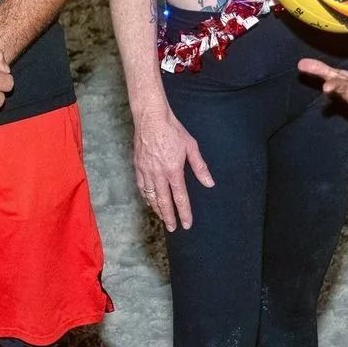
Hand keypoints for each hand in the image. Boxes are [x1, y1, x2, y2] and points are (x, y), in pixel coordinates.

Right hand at [132, 104, 213, 232]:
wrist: (151, 118)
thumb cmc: (173, 130)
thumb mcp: (191, 146)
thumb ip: (200, 167)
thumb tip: (209, 183)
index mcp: (173, 170)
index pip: (180, 197)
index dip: (184, 213)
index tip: (186, 224)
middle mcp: (158, 174)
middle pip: (163, 201)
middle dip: (168, 217)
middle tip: (172, 228)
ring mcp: (146, 171)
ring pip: (150, 196)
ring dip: (157, 209)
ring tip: (162, 218)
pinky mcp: (138, 166)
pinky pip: (141, 187)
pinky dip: (145, 197)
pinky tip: (149, 201)